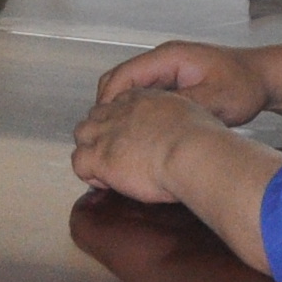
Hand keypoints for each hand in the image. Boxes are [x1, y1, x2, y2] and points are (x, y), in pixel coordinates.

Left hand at [73, 79, 241, 204]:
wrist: (193, 151)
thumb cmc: (202, 140)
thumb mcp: (192, 115)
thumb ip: (180, 120)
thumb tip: (187, 133)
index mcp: (142, 99)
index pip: (118, 104)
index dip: (121, 123)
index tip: (132, 139)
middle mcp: (119, 111)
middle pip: (96, 117)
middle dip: (102, 134)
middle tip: (119, 156)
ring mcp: (106, 132)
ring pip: (82, 135)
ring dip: (92, 151)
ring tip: (111, 170)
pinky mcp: (100, 156)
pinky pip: (79, 162)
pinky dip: (88, 173)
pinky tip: (106, 182)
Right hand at [90, 39, 271, 121]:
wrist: (264, 78)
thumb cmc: (245, 85)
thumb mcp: (217, 100)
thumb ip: (185, 108)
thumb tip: (155, 124)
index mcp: (169, 57)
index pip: (125, 74)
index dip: (109, 100)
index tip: (104, 124)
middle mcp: (164, 60)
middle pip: (120, 80)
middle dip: (109, 106)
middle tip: (108, 135)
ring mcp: (167, 70)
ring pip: (130, 88)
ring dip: (122, 110)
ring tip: (120, 137)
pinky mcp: (173, 82)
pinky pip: (144, 94)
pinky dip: (136, 111)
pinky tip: (141, 133)